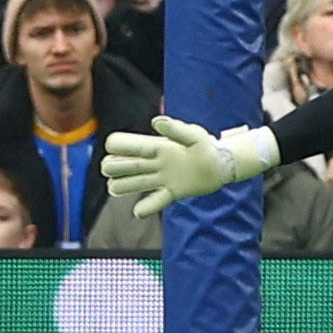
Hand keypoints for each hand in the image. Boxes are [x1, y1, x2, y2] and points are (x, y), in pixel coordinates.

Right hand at [101, 116, 272, 213]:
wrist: (221, 165)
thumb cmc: (206, 146)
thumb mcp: (194, 135)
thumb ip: (176, 129)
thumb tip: (155, 122)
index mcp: (156, 147)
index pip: (127, 145)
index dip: (116, 145)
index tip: (113, 146)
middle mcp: (154, 164)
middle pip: (122, 166)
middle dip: (112, 167)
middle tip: (110, 168)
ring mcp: (161, 179)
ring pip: (131, 184)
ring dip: (121, 186)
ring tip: (116, 186)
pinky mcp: (171, 193)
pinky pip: (154, 202)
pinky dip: (145, 208)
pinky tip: (139, 211)